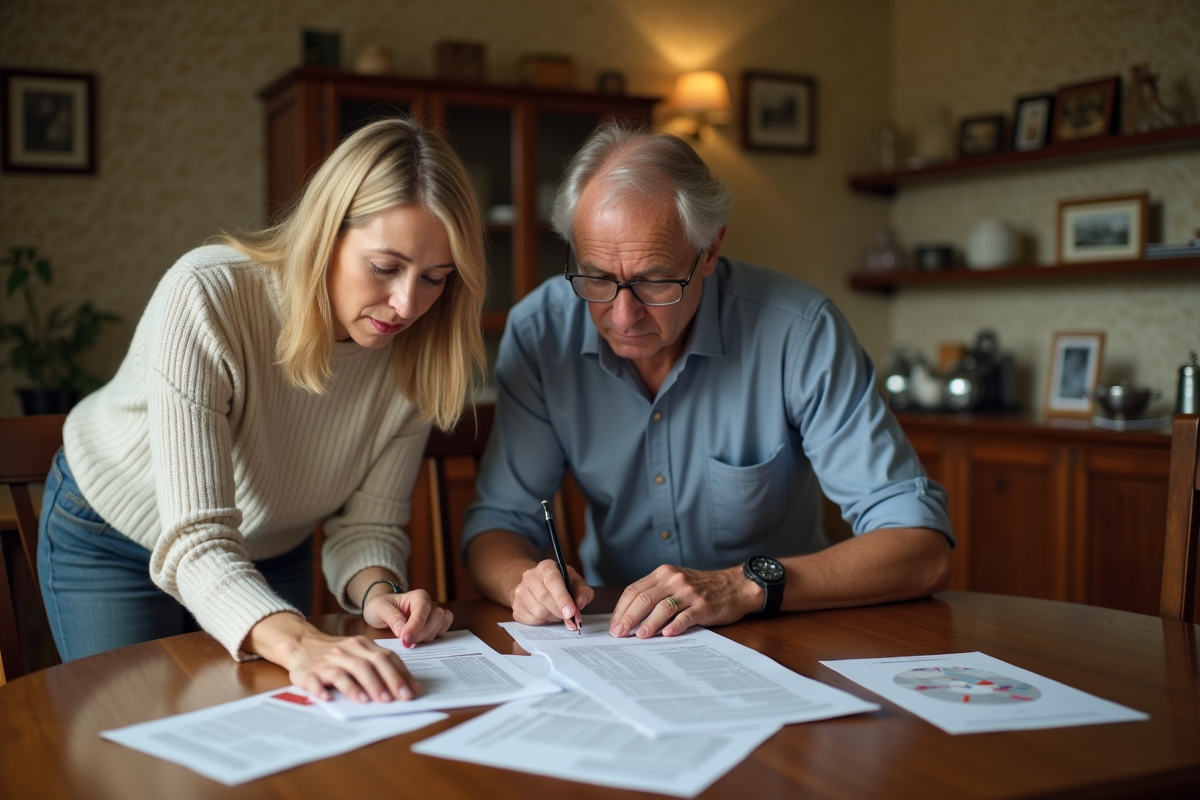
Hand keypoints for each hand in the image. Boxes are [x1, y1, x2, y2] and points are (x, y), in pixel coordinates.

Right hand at [247, 612, 424, 704]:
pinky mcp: (309, 672)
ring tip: (369, 702)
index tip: (412, 690)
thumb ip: (377, 665)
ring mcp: (328, 661)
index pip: (386, 657)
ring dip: (359, 687)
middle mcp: (347, 650)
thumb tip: (403, 687)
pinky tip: (327, 699)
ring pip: (346, 671)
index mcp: (362, 644)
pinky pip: (315, 680)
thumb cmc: (336, 654)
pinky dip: (321, 690)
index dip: (401, 674)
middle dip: (386, 681)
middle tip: (398, 699)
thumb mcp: (358, 652)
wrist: (301, 644)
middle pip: (370, 663)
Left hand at [363, 588, 453, 648]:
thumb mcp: (379, 608)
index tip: (404, 641)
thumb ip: (391, 617)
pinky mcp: (436, 626)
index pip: (422, 611)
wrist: (382, 612)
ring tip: (409, 639)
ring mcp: (435, 615)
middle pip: (435, 618)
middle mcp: (430, 604)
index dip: (414, 627)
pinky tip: (419, 640)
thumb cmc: (381, 607)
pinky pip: (443, 632)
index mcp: (418, 596)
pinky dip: (433, 638)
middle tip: (404, 641)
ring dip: (424, 638)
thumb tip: (402, 630)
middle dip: (420, 634)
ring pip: (440, 627)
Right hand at [511, 559, 594, 628]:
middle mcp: (530, 576)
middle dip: (560, 611)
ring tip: (557, 612)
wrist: (536, 586)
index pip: (552, 580)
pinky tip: (546, 615)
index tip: (571, 612)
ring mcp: (520, 591)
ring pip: (539, 612)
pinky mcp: (516, 607)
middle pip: (545, 598)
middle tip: (570, 618)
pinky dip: (543, 622)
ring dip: (553, 617)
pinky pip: (532, 620)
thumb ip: (583, 591)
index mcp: (546, 567)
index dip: (562, 598)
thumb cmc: (560, 584)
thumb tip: (580, 602)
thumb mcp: (575, 582)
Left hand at [610, 564, 759, 638]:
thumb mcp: (676, 583)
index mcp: (663, 574)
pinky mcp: (704, 605)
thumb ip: (655, 594)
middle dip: (629, 618)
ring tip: (639, 636)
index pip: (634, 590)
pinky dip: (675, 626)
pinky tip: (666, 635)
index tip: (614, 625)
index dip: (621, 609)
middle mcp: (674, 580)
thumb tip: (629, 618)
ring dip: (649, 623)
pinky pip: (686, 616)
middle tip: (619, 634)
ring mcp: (689, 592)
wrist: (735, 586)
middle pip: (645, 599)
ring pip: (663, 607)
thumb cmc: (702, 588)